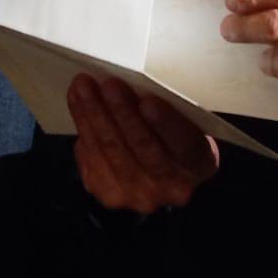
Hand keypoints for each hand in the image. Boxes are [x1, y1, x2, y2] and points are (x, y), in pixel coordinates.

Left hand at [68, 74, 216, 213]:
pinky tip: (78, 102)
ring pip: (112, 151)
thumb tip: (139, 82)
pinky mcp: (109, 193)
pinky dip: (84, 125)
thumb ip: (173, 110)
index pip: (185, 145)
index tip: (148, 102)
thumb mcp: (187, 124)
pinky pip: (92, 157)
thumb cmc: (174, 137)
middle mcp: (171, 187)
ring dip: (95, 114)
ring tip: (84, 86)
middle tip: (109, 84)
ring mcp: (138, 195)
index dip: (166, 124)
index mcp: (199, 165)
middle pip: (143, 147)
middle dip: (122, 112)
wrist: (158, 176)